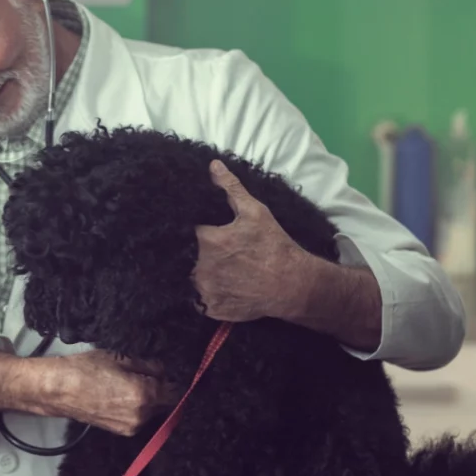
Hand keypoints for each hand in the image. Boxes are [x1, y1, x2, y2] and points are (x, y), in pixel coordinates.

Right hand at [42, 350, 178, 436]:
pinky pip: (139, 417)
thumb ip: (149, 364)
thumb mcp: (120, 357)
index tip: (176, 371)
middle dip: (163, 388)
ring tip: (132, 381)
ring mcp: (131, 426)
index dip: (178, 379)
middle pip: (166, 402)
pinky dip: (138, 406)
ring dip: (150, 398)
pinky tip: (123, 392)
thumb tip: (166, 368)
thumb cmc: (84, 369)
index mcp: (144, 395)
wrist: (58, 390)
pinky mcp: (121, 431)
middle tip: (151, 372)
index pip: (177, 391)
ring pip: (153, 410)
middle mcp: (141, 416)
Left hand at [191, 160, 307, 321]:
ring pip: (187, 279)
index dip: (185, 230)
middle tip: (205, 251)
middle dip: (187, 252)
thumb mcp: (255, 211)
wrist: (293, 284)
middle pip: (182, 257)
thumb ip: (231, 188)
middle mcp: (199, 267)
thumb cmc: (273, 245)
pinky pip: (197, 300)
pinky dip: (202, 294)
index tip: (190, 230)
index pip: (182, 233)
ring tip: (208, 268)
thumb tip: (213, 166)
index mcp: (206, 241)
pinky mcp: (211, 309)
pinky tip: (214, 286)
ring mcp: (205, 291)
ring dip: (192, 273)